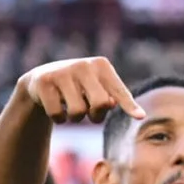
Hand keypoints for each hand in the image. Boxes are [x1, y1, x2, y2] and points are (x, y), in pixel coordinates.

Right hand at [20, 57, 144, 124]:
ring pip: (78, 112)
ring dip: (75, 118)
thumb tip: (119, 106)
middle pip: (101, 104)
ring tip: (70, 106)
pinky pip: (58, 115)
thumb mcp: (98, 89)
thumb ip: (112, 97)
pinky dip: (58, 118)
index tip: (141, 117)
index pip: (118, 91)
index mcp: (101, 65)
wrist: (42, 80)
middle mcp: (83, 65)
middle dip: (97, 116)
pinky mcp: (44, 83)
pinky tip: (54, 106)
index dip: (129, 105)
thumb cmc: (79, 87)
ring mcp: (62, 72)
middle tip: (90, 112)